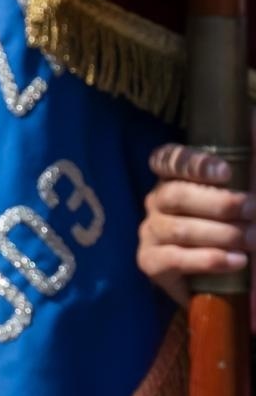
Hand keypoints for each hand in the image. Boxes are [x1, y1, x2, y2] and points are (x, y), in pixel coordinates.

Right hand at [137, 142, 254, 305]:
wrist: (230, 276)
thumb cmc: (239, 224)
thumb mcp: (246, 185)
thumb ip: (249, 155)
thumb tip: (252, 119)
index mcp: (175, 178)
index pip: (168, 159)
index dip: (192, 163)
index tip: (226, 172)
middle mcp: (157, 200)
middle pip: (176, 194)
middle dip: (219, 204)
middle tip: (253, 210)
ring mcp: (150, 230)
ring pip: (178, 228)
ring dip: (221, 234)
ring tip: (252, 240)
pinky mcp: (150, 262)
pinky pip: (173, 258)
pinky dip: (207, 260)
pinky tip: (235, 261)